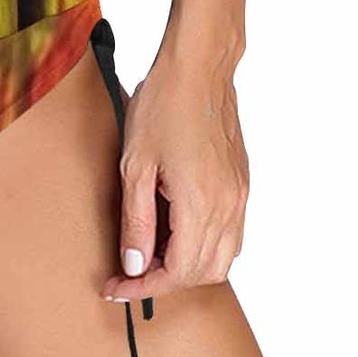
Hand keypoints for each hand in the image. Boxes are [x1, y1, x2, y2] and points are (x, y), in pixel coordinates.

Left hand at [103, 50, 249, 302]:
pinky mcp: (242, 184)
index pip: (178, 272)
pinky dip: (203, 244)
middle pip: (203, 273)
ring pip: (222, 258)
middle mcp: (229, 207)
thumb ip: (137, 221)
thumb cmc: (162, 105)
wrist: (198, 67)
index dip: (143, 287)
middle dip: (165, 280)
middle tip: (128, 269)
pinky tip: (173, 226)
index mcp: (201, 205)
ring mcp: (240, 196)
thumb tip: (135, 266)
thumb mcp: (135, 164)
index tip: (115, 288)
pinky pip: (230, 233)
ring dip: (186, 265)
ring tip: (148, 249)